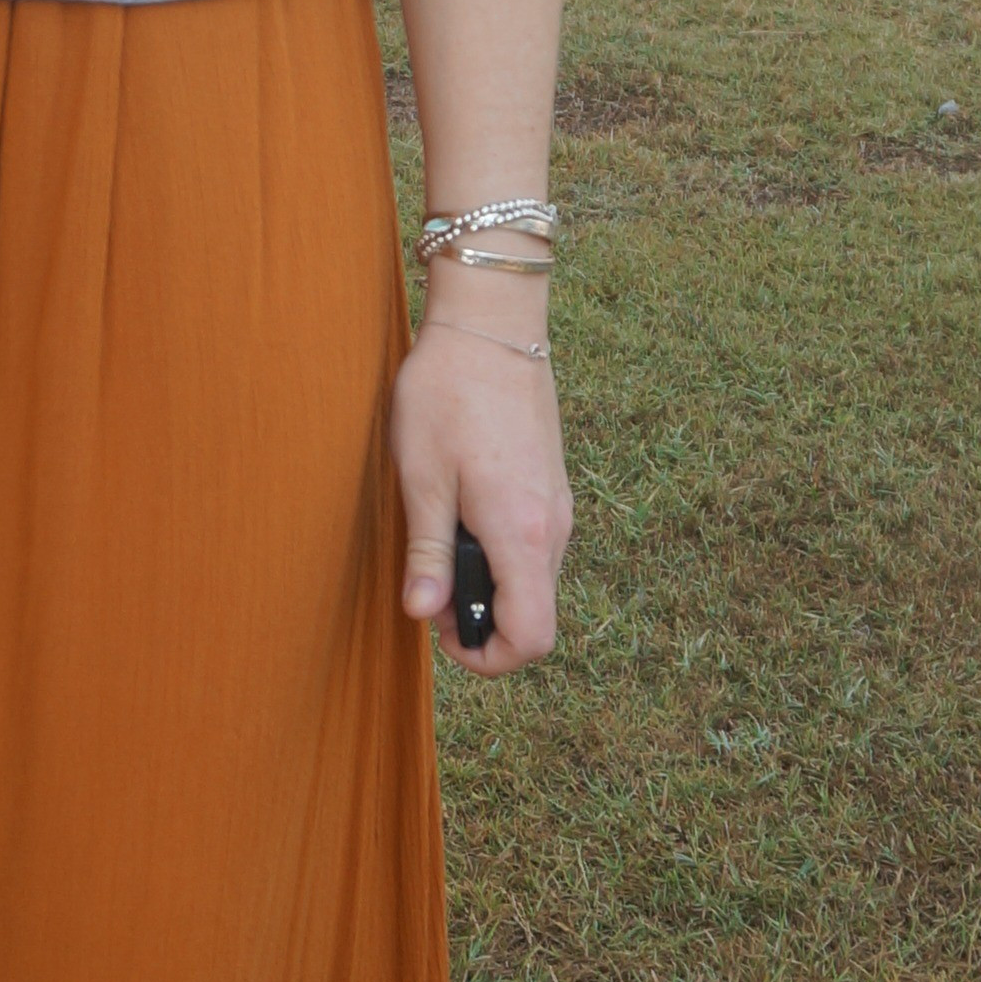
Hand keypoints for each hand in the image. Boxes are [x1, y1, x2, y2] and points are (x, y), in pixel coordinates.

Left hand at [394, 285, 569, 673]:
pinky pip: (533, 547)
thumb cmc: (447, 393)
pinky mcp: (552, 486)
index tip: (439, 630)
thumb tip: (424, 614)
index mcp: (521, 534)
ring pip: (534, 580)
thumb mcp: (421, 478)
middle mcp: (553, 528)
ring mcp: (558, 506)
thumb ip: (428, 553)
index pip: (530, 637)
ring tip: (438, 544)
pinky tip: (460, 517)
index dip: (486, 656)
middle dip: (480, 620)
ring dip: (489, 585)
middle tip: (427, 586)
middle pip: (534, 615)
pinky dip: (501, 555)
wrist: (491, 325)